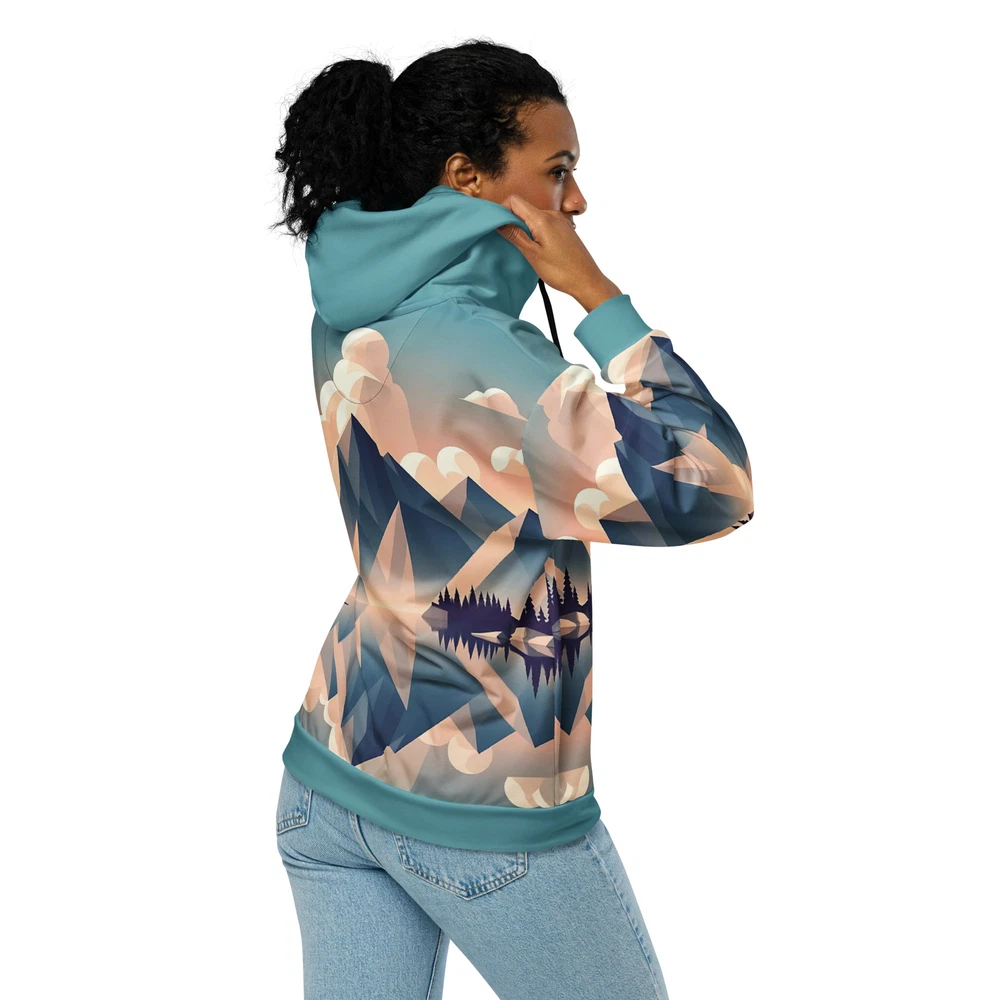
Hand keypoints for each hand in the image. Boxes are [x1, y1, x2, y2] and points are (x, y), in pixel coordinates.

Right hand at [495, 194, 621, 311]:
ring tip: (525, 249)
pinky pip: (545, 224)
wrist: (587, 281)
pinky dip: (536, 232)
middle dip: (512, 221)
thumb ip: (515, 235)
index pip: (514, 200)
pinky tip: (538, 249)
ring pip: (534, 217)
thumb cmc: (561, 271)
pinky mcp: (565, 229)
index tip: (497, 226)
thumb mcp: (532, 254)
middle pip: (524, 208)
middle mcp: (552, 214)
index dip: (502, 210)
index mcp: (542, 218)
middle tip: (509, 241)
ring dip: (525, 228)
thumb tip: (498, 221)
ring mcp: (560, 221)